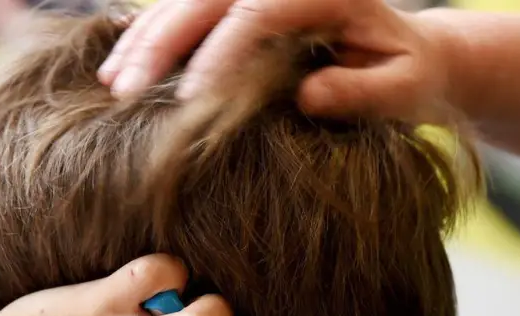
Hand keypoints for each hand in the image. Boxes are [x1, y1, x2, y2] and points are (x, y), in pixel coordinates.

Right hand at [99, 0, 453, 123]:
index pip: (260, 10)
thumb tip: (307, 96)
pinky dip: (148, 39)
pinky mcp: (237, 6)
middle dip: (162, 44)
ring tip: (112, 85)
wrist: (408, 55)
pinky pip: (182, 14)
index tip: (191, 101)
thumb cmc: (408, 78)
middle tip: (126, 93)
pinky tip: (116, 69)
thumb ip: (363, 93)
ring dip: (144, 41)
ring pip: (185, 3)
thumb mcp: (404, 90)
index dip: (220, 54)